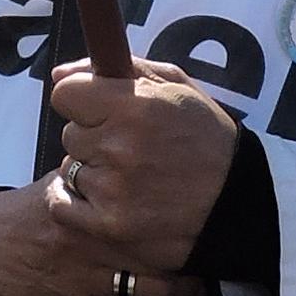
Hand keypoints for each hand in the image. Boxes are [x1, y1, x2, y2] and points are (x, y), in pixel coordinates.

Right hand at [0, 183, 199, 295]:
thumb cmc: (33, 214)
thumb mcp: (60, 182)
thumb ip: (93, 171)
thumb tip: (134, 145)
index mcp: (90, 203)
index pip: (147, 207)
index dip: (181, 215)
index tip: (201, 213)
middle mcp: (95, 241)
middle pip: (162, 249)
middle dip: (193, 253)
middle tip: (211, 250)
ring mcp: (93, 278)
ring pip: (159, 287)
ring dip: (189, 288)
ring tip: (201, 282)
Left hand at [46, 58, 242, 273]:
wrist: (236, 203)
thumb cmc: (206, 139)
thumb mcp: (176, 88)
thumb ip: (119, 70)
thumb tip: (58, 74)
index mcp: (135, 106)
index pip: (65, 94)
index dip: (81, 100)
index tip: (100, 110)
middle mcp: (119, 146)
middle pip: (70, 133)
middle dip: (94, 137)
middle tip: (129, 148)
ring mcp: (112, 189)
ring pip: (69, 168)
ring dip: (91, 171)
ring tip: (130, 177)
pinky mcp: (108, 225)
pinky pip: (61, 205)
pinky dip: (76, 201)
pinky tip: (105, 199)